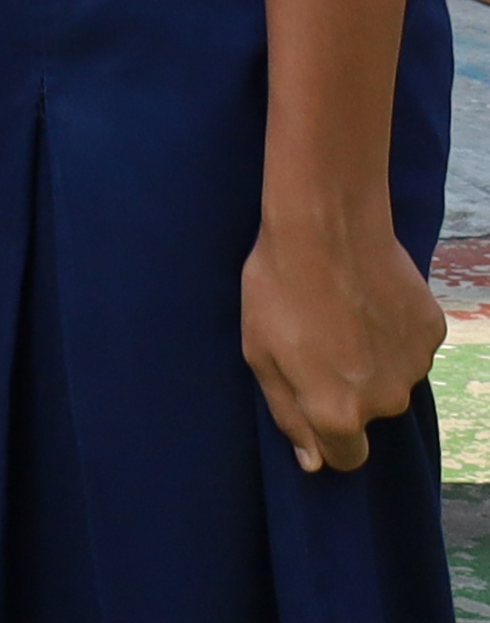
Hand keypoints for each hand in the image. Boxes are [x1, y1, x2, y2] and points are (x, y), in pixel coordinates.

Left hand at [238, 197, 446, 468]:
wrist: (326, 227)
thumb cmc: (278, 288)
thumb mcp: (259, 354)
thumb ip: (289, 415)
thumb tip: (314, 464)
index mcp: (339, 412)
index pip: (344, 457)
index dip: (325, 435)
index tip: (311, 397)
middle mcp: (386, 401)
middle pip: (367, 413)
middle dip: (345, 388)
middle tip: (318, 339)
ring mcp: (415, 367)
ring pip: (390, 377)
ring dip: (369, 357)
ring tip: (340, 312)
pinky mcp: (433, 332)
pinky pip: (408, 345)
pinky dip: (390, 330)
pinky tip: (367, 297)